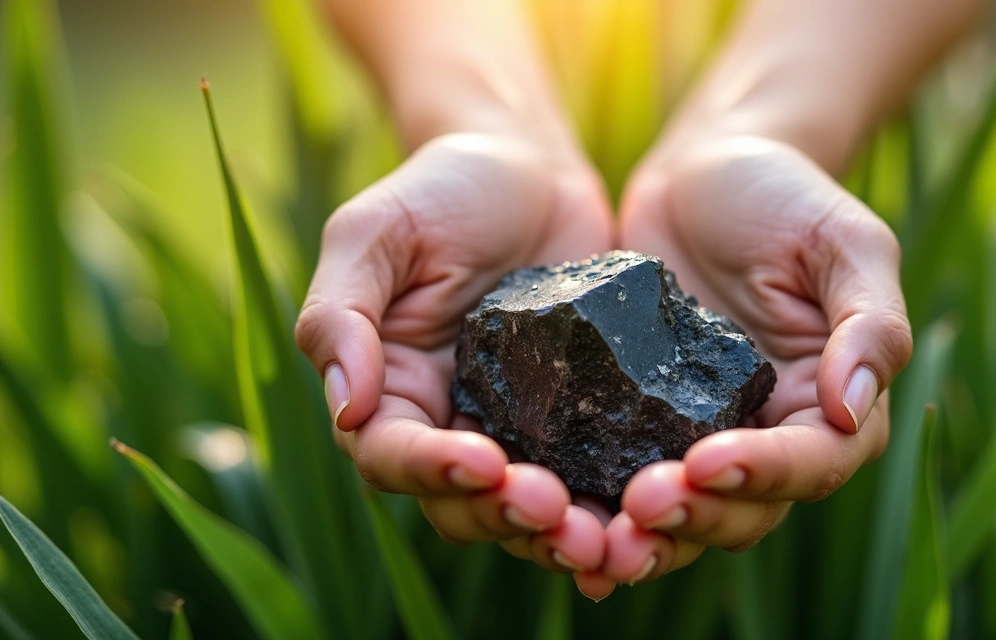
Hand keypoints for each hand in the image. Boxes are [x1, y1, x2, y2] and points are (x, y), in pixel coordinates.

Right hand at [295, 132, 615, 594]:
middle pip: (464, 504)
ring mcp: (523, 431)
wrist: (529, 165)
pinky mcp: (583, 422)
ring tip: (606, 537)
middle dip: (507, 516)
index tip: (483, 461)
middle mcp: (453, 425)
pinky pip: (597, 477)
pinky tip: (653, 508)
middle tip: (557, 513)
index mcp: (393, 392)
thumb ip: (341, 312)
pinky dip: (617, 503)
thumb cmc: (441, 188)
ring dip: (563, 534)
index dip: (431, 471)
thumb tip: (347, 405)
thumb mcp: (374, 232)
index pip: (393, 457)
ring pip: (531, 510)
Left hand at [602, 135, 912, 583]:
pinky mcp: (635, 424)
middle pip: (742, 509)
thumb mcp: (845, 242)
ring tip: (591, 539)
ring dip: (641, 537)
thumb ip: (869, 322)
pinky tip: (550, 518)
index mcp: (827, 405)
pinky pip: (616, 479)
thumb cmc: (786, 196)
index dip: (763, 473)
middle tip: (638, 509)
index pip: (810, 463)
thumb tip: (852, 410)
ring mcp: (697, 436)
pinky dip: (591, 507)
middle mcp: (765, 436)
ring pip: (679, 513)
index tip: (705, 462)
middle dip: (692, 517)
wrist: (704, 170)